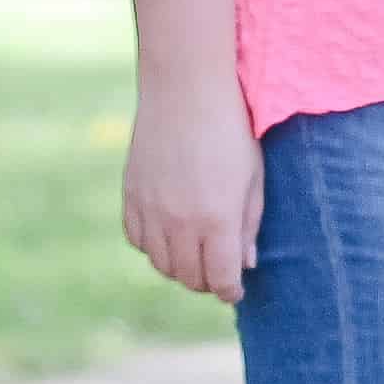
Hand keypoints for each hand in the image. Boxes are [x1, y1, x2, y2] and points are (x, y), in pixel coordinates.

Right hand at [122, 78, 264, 300]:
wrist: (185, 91)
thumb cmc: (231, 132)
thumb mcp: (253, 178)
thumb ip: (249, 225)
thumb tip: (244, 265)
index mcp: (217, 219)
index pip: (220, 278)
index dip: (229, 291)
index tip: (234, 291)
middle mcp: (180, 222)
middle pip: (188, 276)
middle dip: (206, 281)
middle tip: (217, 273)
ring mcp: (151, 210)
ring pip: (160, 263)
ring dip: (179, 267)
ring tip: (195, 255)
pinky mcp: (131, 196)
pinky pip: (137, 239)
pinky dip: (153, 246)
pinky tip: (168, 235)